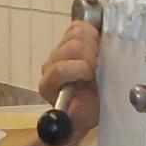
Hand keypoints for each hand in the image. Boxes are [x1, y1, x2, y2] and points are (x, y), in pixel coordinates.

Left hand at [37, 19, 100, 135]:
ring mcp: (58, 51)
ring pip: (76, 34)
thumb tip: (75, 108)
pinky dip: (92, 35)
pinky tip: (95, 51)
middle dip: (90, 57)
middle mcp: (50, 65)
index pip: (61, 68)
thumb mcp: (85, 118)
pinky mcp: (67, 40)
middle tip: (96, 71)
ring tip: (96, 62)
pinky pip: (79, 27)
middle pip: (73, 46)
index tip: (92, 80)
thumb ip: (78, 113)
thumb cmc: (84, 112)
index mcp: (49, 85)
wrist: (84, 108)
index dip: (81, 70)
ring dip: (92, 46)